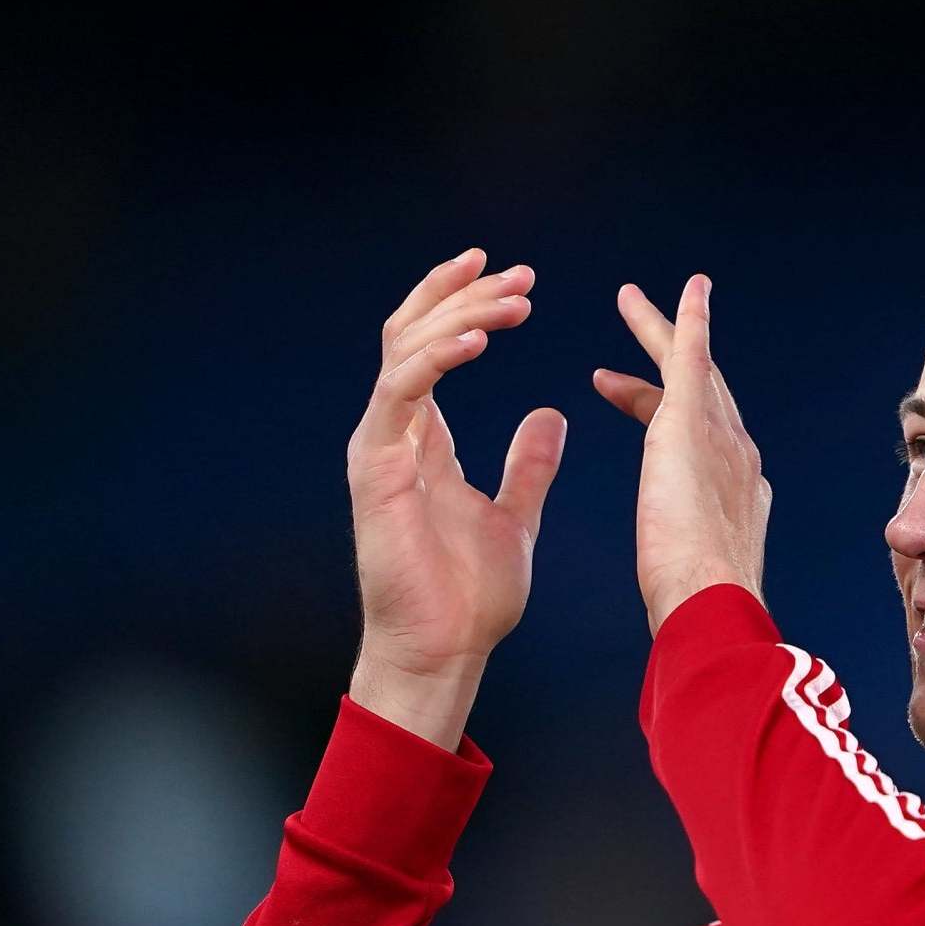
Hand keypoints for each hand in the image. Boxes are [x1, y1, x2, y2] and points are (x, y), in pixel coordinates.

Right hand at [344, 246, 567, 682]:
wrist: (444, 651)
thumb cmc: (469, 598)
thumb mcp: (515, 515)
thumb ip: (528, 464)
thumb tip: (549, 415)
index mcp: (423, 439)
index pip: (433, 345)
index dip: (468, 305)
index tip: (516, 281)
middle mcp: (394, 431)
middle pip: (416, 332)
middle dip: (467, 294)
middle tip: (523, 274)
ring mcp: (379, 445)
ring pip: (406, 348)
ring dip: (461, 314)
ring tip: (514, 299)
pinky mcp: (375, 466)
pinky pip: (400, 391)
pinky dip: (436, 357)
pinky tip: (478, 338)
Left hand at [592, 275, 770, 633]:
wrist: (711, 599)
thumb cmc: (694, 608)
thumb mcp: (687, 585)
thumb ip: (684, 570)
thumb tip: (678, 590)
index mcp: (736, 496)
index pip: (699, 445)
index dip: (663, 421)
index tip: (636, 407)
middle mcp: (739, 457)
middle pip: (704, 396)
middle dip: (675, 364)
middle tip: (647, 330)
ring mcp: (721, 435)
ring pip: (691, 368)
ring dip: (664, 332)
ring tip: (630, 301)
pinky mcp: (692, 420)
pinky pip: (692, 355)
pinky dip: (689, 320)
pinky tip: (686, 290)